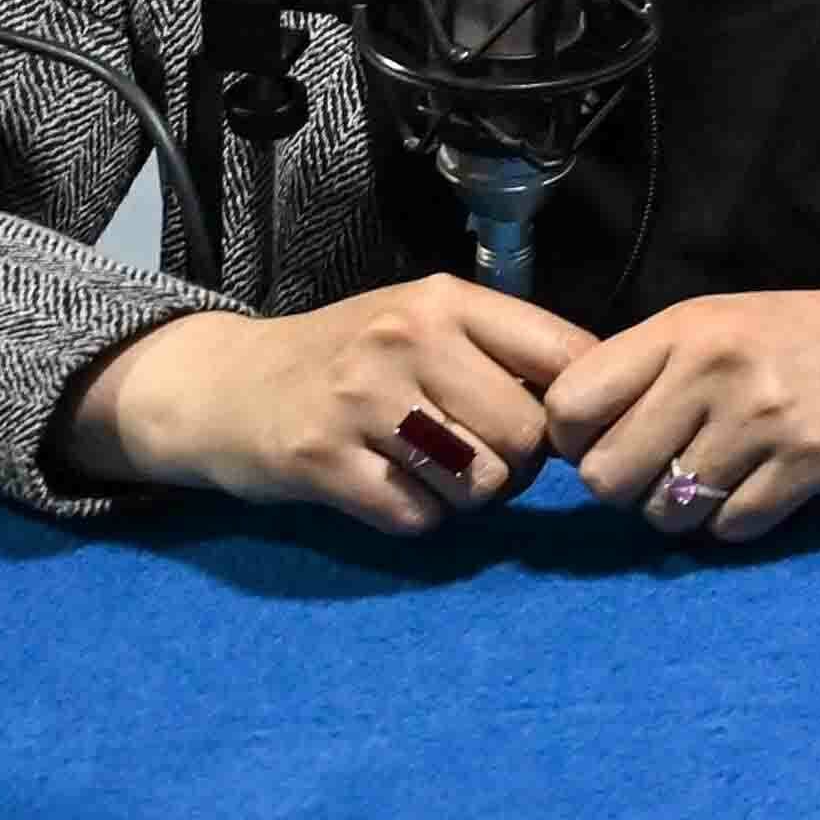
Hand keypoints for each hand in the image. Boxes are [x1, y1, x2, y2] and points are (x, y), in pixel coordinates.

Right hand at [57, 276, 590, 532]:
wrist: (221, 385)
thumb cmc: (347, 359)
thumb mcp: (425, 326)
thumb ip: (504, 354)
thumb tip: (597, 410)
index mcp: (447, 302)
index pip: (567, 356)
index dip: (579, 408)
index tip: (555, 428)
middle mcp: (407, 341)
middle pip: (528, 434)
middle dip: (519, 463)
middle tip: (480, 457)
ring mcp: (361, 401)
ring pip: (481, 483)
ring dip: (468, 496)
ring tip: (431, 470)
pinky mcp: (322, 462)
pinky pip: (418, 517)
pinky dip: (414, 516)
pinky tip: (385, 486)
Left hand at [543, 270, 819, 545]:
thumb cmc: (808, 339)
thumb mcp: (721, 326)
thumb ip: (650, 371)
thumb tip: (573, 444)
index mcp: (683, 327)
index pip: (571, 405)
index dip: (578, 441)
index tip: (612, 441)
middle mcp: (716, 367)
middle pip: (608, 475)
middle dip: (629, 490)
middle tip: (667, 472)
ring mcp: (765, 416)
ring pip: (667, 511)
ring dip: (685, 513)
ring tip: (721, 480)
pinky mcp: (811, 462)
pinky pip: (731, 528)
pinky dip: (737, 525)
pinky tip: (764, 491)